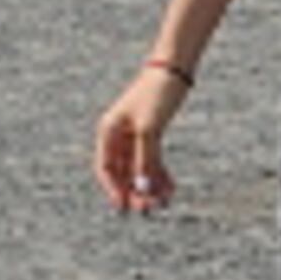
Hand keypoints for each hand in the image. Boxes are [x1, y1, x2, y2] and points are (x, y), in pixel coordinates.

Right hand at [95, 67, 186, 210]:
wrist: (175, 69)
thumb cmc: (157, 94)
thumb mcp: (150, 130)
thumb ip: (145, 160)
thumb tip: (143, 189)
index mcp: (109, 131)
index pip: (106, 169)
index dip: (114, 190)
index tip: (124, 208)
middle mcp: (119, 135)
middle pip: (124, 172)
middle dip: (136, 192)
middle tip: (149, 210)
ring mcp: (135, 136)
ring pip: (140, 169)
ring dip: (150, 186)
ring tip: (164, 202)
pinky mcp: (151, 134)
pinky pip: (153, 160)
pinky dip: (160, 174)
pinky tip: (171, 188)